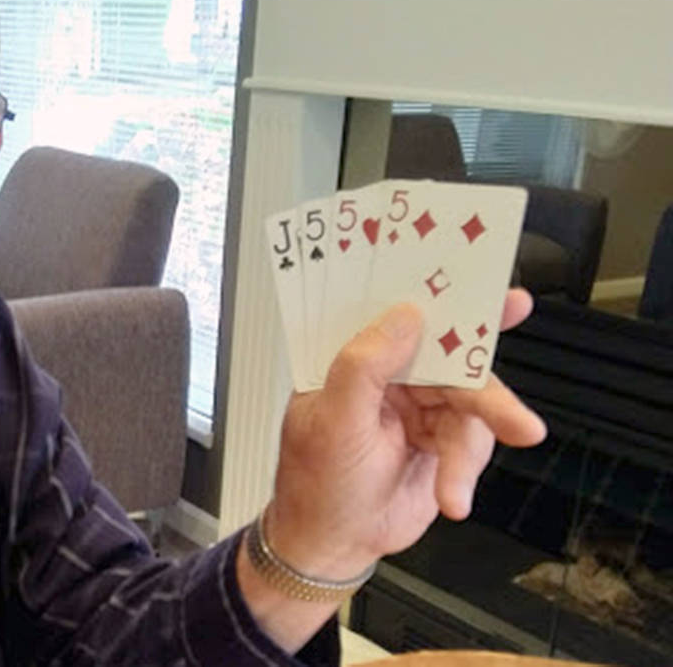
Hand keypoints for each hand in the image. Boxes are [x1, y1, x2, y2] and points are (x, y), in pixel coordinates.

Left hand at [266, 289, 546, 580]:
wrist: (334, 547)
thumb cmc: (316, 484)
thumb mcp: (332, 421)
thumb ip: (363, 364)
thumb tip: (404, 316)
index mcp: (352, 357)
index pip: (398, 312)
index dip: (443, 295)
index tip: (491, 287)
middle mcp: (390, 374)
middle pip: (455, 361)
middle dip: (488, 395)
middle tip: (517, 423)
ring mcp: (419, 405)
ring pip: (473, 406)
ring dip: (468, 454)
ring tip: (454, 490)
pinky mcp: (442, 438)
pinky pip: (474, 443)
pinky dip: (465, 473)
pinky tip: (452, 497)